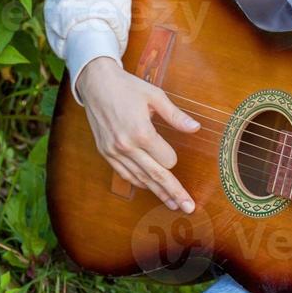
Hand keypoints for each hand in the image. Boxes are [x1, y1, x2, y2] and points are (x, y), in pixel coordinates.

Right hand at [76, 57, 201, 211]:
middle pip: (156, 176)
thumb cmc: (127, 87)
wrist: (96, 83)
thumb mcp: (155, 96)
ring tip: (173, 204)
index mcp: (141, 132)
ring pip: (141, 179)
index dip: (173, 158)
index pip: (166, 160)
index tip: (175, 154)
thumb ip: (175, 116)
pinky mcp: (106, 153)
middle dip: (174, 193)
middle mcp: (126, 146)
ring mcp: (114, 152)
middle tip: (189, 208)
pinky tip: (150, 188)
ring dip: (158, 192)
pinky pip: (125, 174)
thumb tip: (196, 128)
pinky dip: (139, 182)